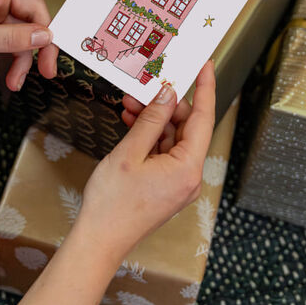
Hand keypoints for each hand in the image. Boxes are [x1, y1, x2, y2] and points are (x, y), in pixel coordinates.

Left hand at [0, 0, 94, 87]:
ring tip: (21, 83)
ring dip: (25, 55)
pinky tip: (11, 79)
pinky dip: (12, 56)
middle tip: (47, 72)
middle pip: (33, 11)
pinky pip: (8, 37)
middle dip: (41, 41)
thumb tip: (46, 35)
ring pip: (22, 28)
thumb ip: (12, 39)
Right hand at [76, 62, 216, 260]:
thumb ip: (151, 119)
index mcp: (188, 168)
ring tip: (129, 105)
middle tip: (143, 87)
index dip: (205, 88)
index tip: (205, 65)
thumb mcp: (130, 153)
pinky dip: (149, 136)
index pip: (203, 118)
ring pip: (172, 138)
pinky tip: (132, 123)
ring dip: (153, 119)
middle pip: (186, 127)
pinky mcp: (166, 186)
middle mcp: (189, 176)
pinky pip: (164, 152)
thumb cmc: (113, 203)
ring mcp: (179, 182)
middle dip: (164, 105)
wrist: (100, 240)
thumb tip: (168, 94)